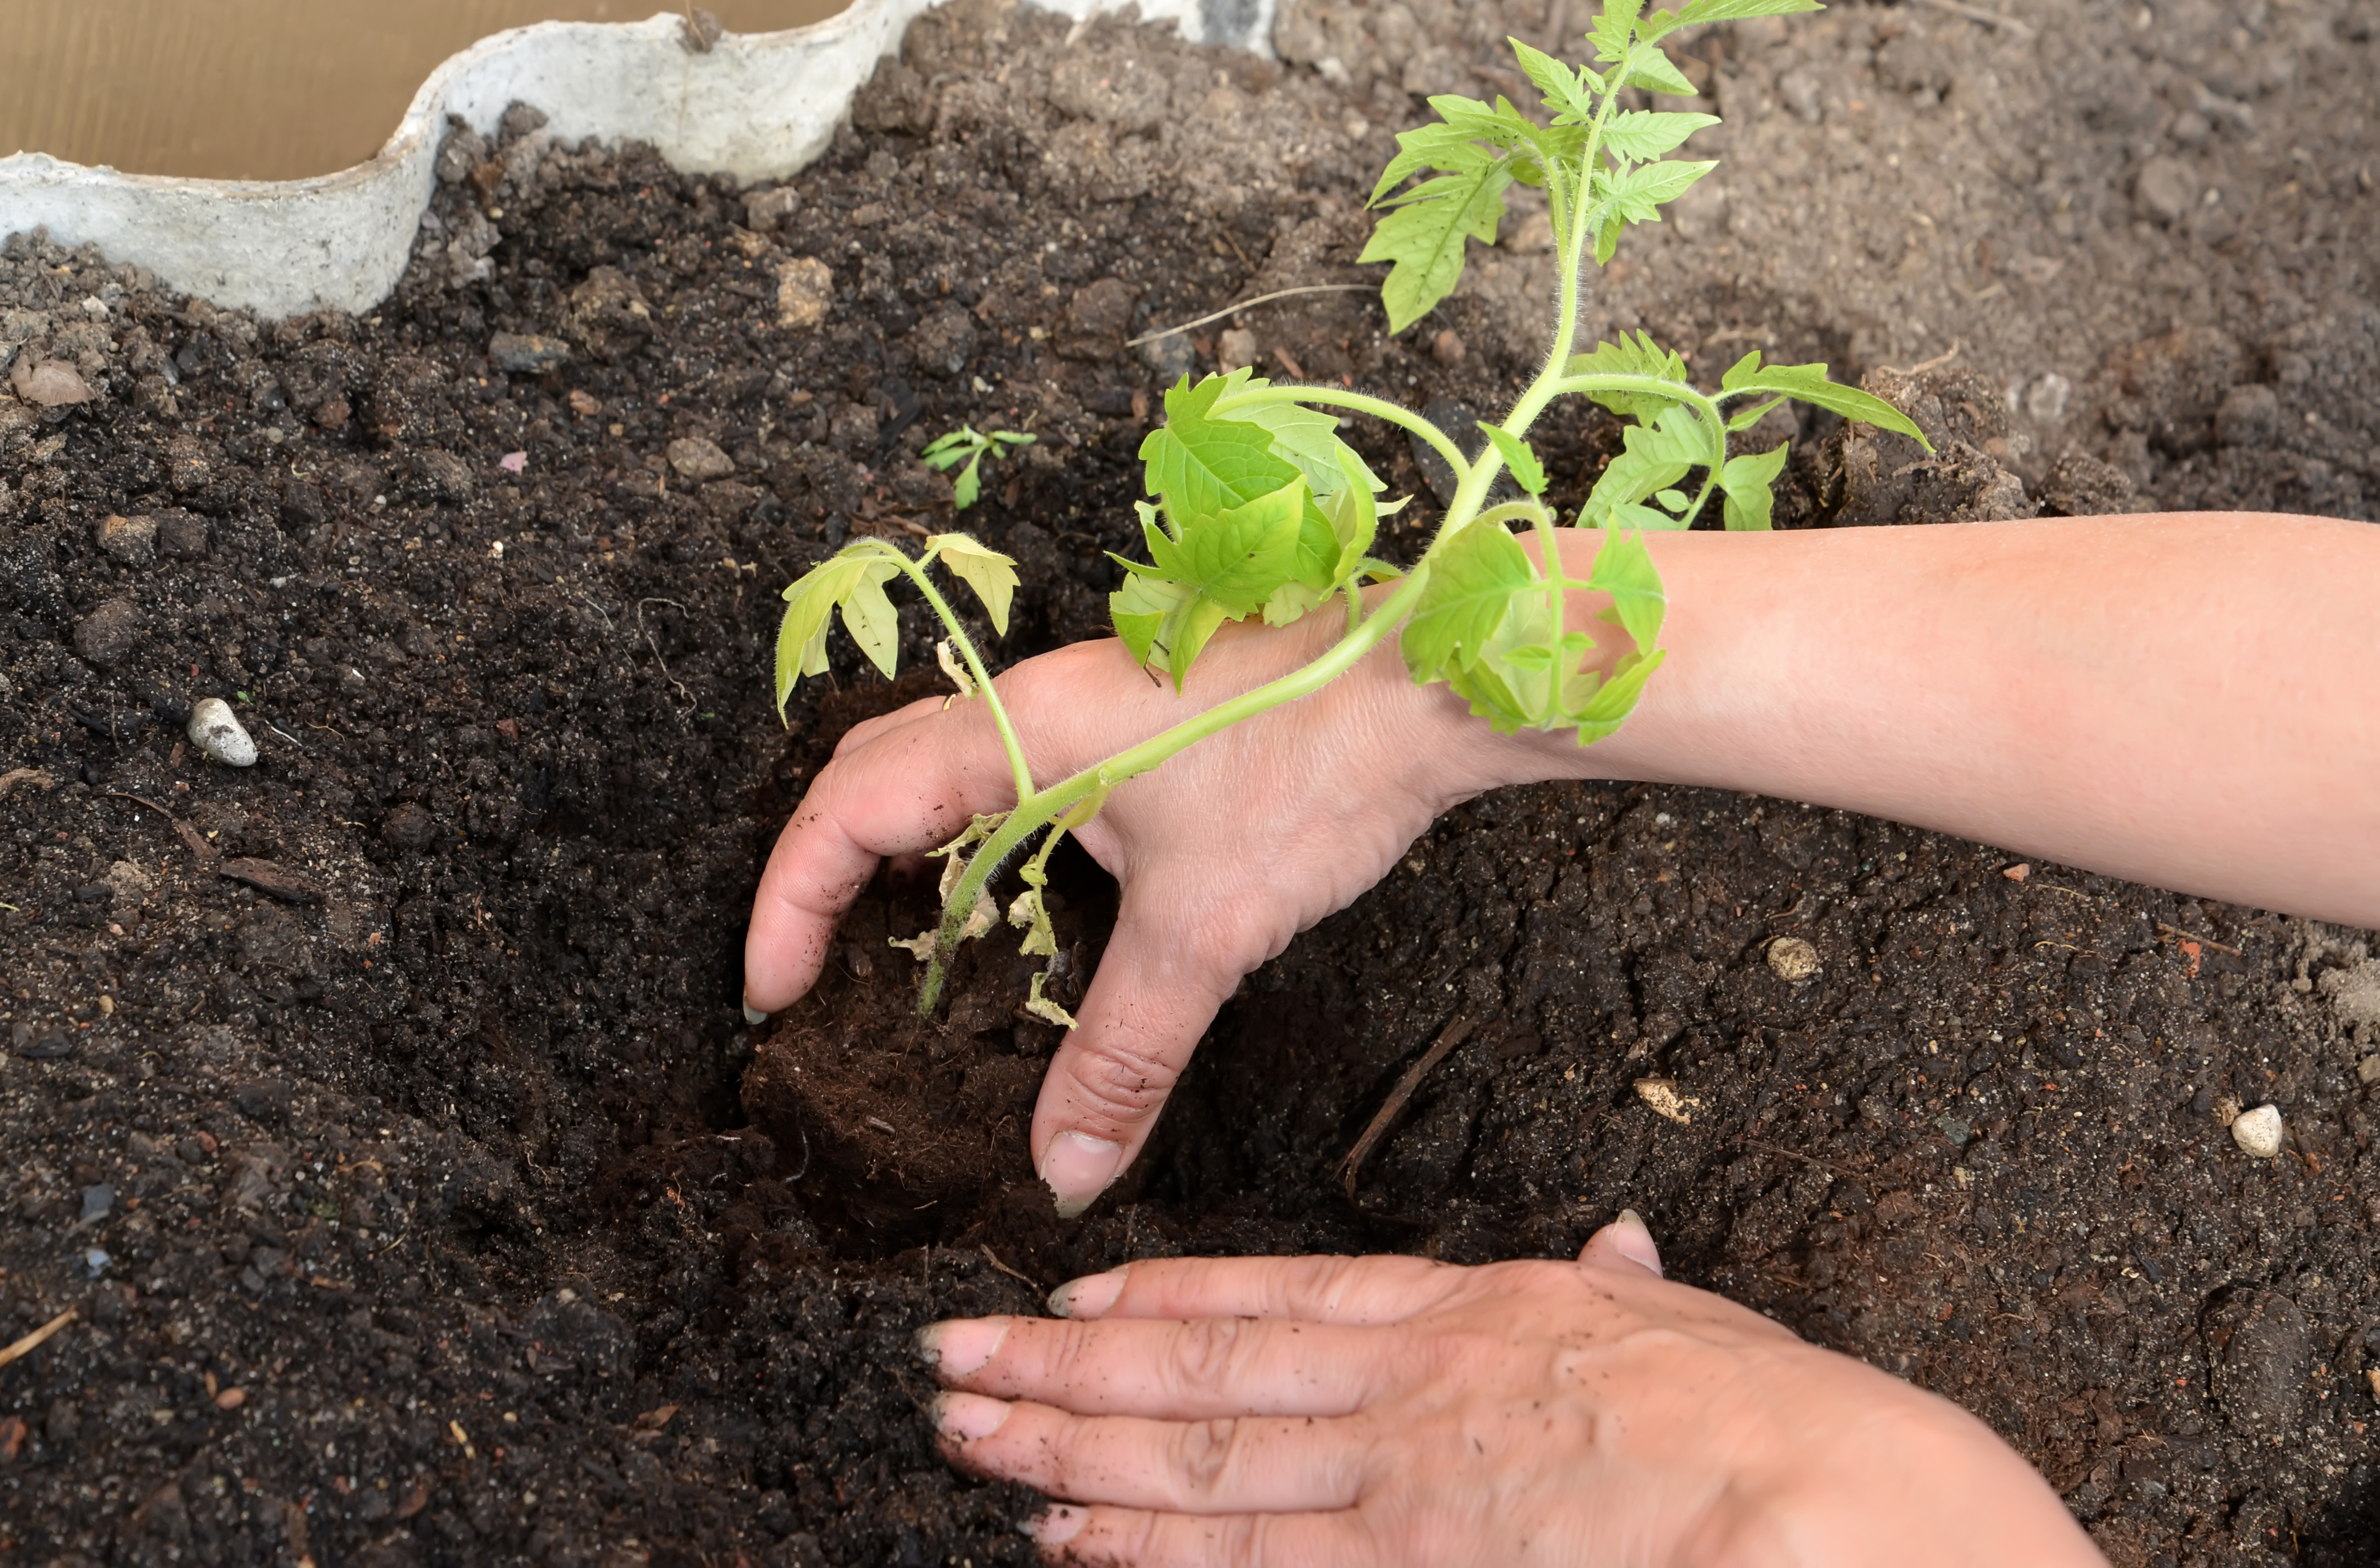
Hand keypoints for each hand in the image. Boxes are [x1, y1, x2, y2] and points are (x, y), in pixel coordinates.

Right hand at [742, 598, 1534, 1214]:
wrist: (1433, 673)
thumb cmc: (1314, 763)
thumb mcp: (1205, 929)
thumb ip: (1123, 1051)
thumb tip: (1063, 1164)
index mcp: (1014, 732)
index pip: (846, 806)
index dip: (790, 901)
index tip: (773, 995)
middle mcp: (1034, 705)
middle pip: (873, 771)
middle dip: (824, 871)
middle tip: (810, 972)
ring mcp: (1088, 705)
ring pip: (947, 766)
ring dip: (906, 849)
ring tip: (896, 949)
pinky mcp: (1140, 722)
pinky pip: (1018, 775)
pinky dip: (985, 840)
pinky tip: (1022, 903)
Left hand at [921, 1221, 2103, 1565]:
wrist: (1825, 1511)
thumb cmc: (1779, 1424)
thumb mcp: (1694, 1326)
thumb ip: (1625, 1291)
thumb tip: (1617, 1241)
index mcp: (1473, 1313)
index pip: (1279, 1296)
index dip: (1164, 1296)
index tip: (1074, 1297)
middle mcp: (1409, 1390)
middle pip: (1201, 1374)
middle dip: (1064, 1371)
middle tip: (951, 1362)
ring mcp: (1399, 1488)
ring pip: (1196, 1461)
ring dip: (1069, 1450)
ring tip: (970, 1436)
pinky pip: (1251, 1559)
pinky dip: (1149, 1546)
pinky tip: (1071, 1539)